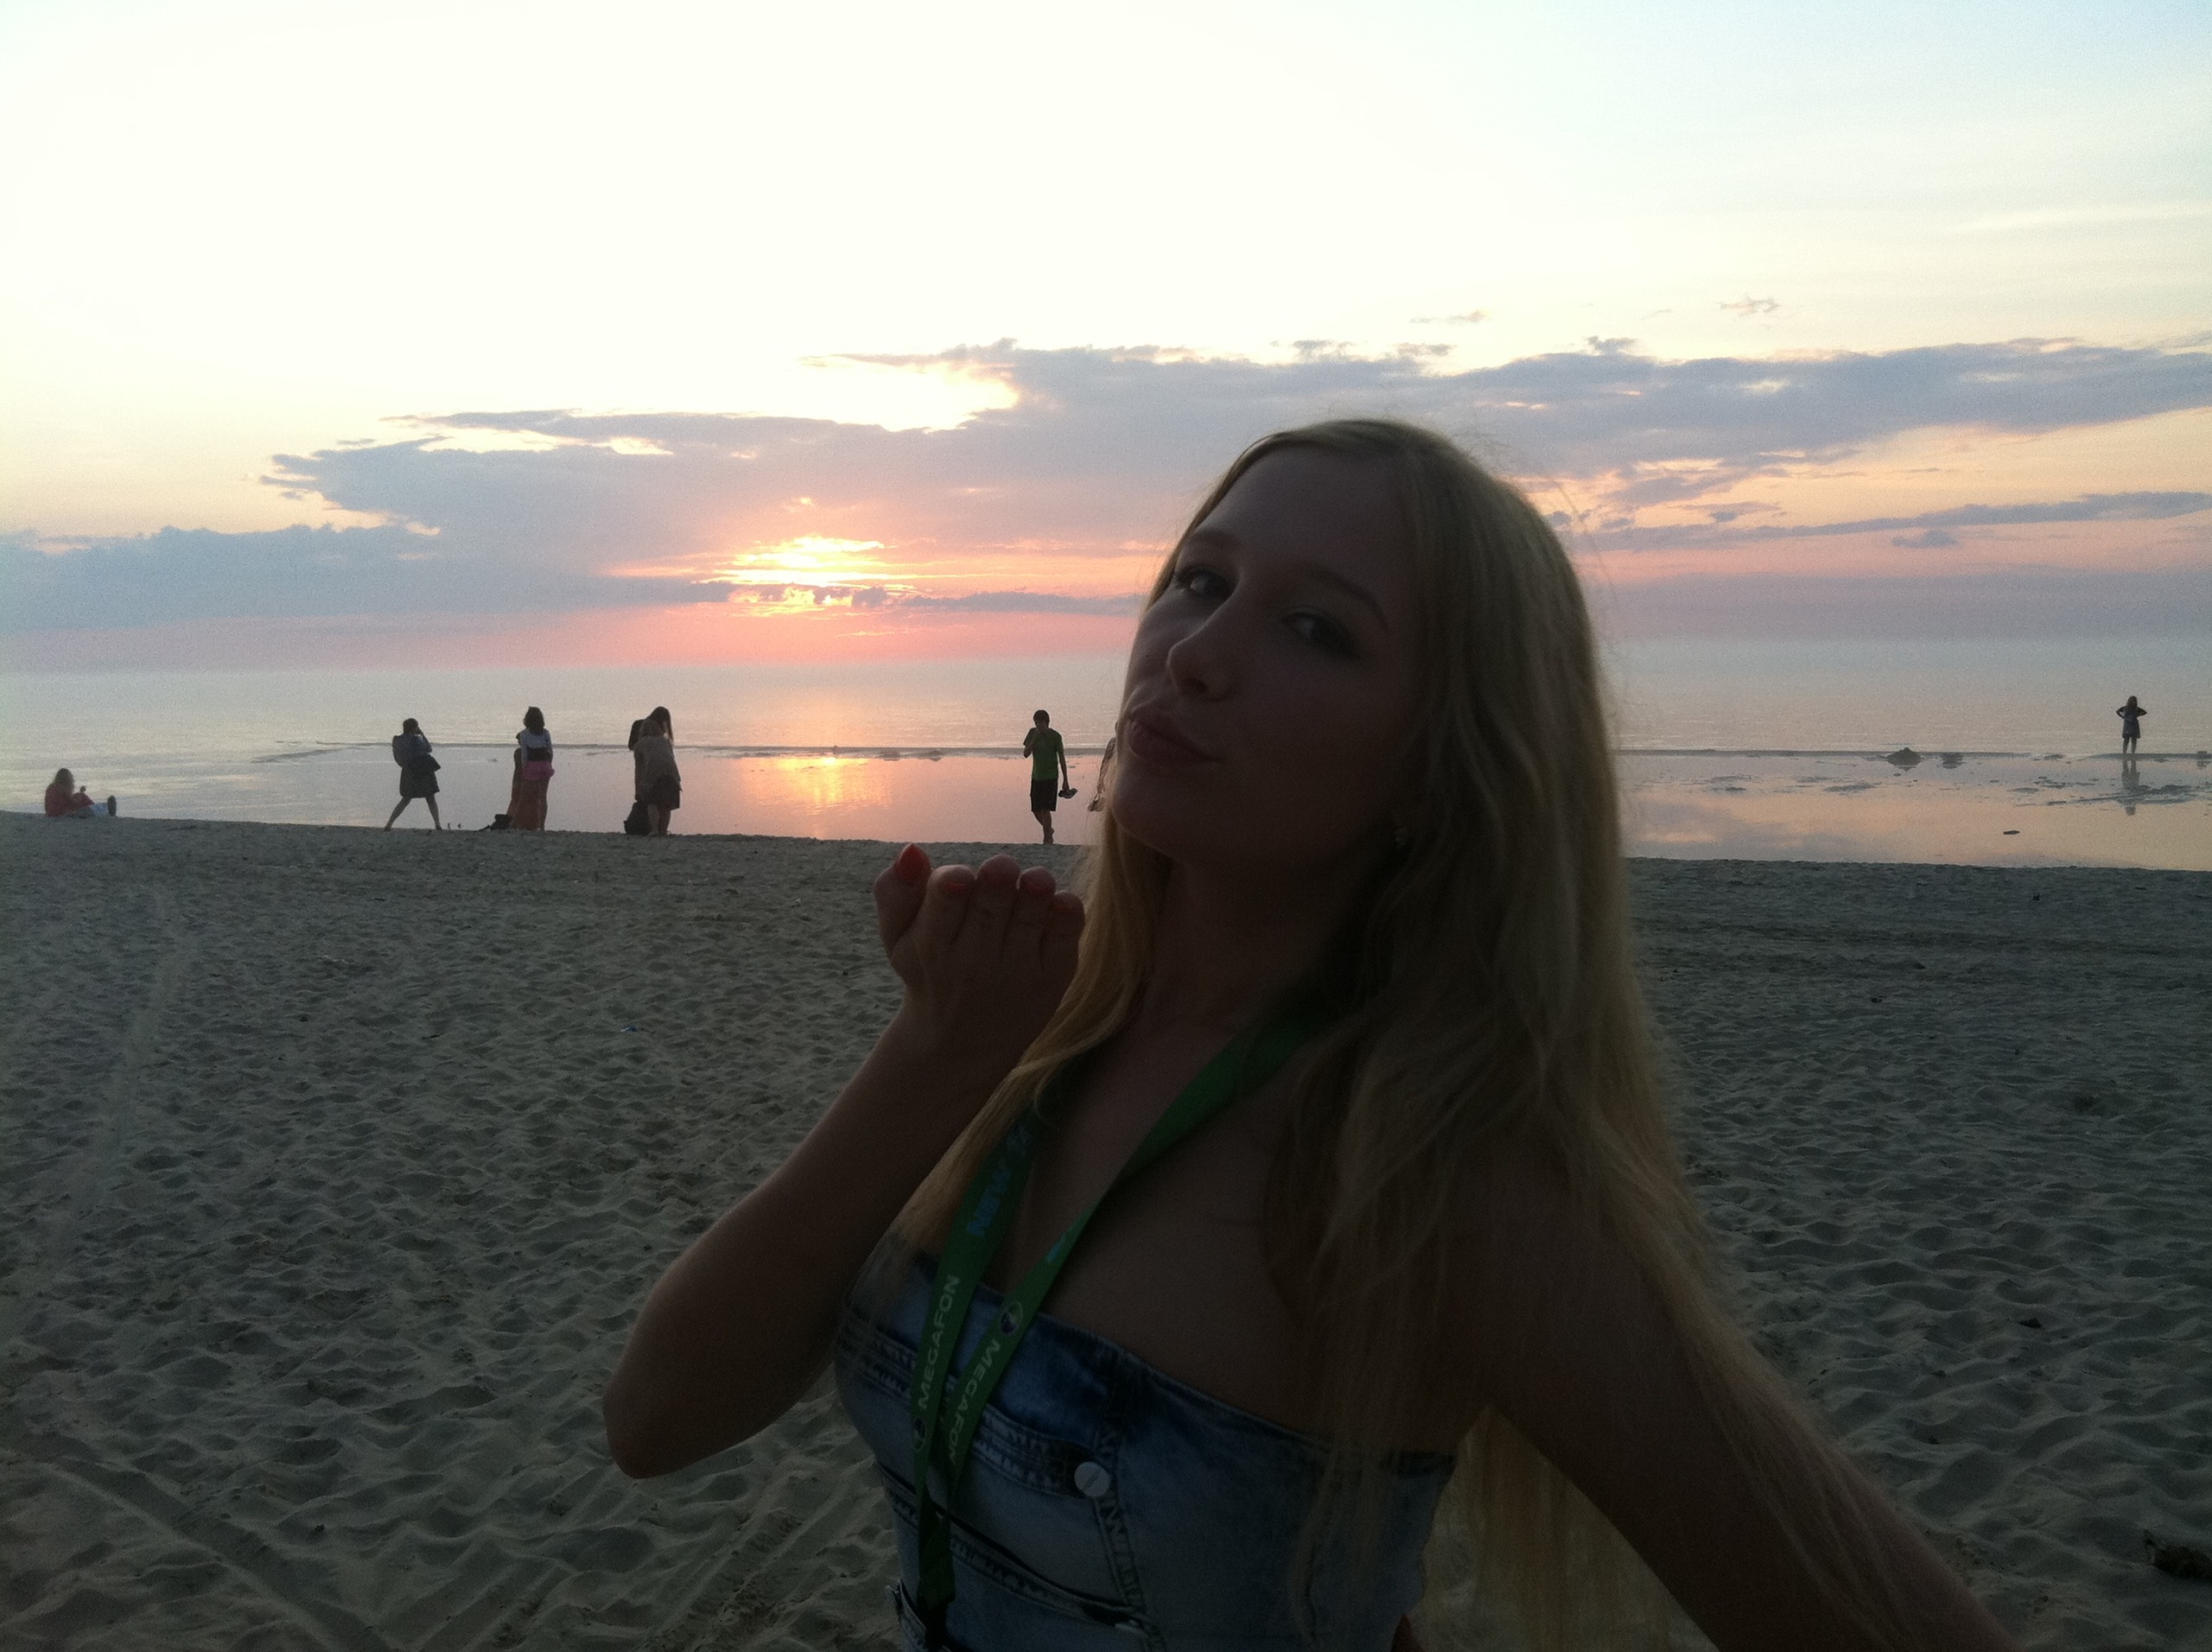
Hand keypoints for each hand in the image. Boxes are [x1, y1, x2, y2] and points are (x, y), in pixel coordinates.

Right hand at [871, 845, 1083, 1085]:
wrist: (960, 1044)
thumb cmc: (928, 970)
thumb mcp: (897, 937)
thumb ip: (895, 891)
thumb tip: (911, 851)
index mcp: (931, 946)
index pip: (943, 910)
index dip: (953, 888)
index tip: (960, 876)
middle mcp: (974, 964)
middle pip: (989, 912)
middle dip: (997, 884)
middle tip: (1001, 867)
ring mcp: (1016, 973)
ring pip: (1030, 920)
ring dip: (1035, 892)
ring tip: (1036, 880)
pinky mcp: (1051, 979)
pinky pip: (1065, 939)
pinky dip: (1067, 915)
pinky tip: (1060, 901)